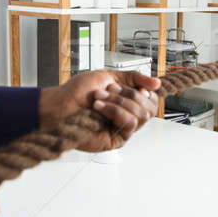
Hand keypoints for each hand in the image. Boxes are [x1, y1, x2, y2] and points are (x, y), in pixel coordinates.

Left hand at [38, 70, 160, 151]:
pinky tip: (99, 107)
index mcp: (129, 102)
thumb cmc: (78, 91)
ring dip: (119, 102)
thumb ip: (135, 78)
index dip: (143, 91)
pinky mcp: (116, 140)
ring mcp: (123, 129)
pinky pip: (129, 125)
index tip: (126, 85)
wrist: (59, 105)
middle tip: (108, 90)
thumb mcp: (110, 76)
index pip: (152, 99)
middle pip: (150, 108)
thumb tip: (157, 83)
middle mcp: (129, 116)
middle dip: (129, 95)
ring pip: (141, 116)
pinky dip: (115, 111)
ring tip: (98, 98)